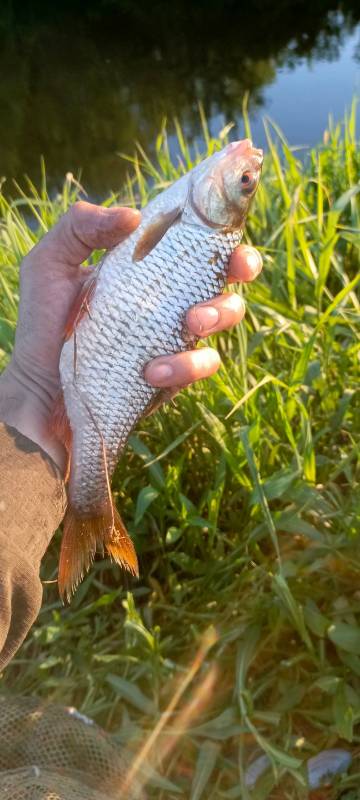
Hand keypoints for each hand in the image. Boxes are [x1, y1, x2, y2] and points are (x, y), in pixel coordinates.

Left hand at [0, 201, 261, 470]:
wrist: (40, 387)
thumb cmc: (45, 323)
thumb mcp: (50, 263)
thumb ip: (80, 227)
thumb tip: (134, 217)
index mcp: (147, 266)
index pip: (194, 240)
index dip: (220, 229)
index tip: (229, 224)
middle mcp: (169, 298)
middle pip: (225, 272)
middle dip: (243, 267)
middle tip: (236, 272)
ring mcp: (176, 335)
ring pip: (225, 317)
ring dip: (218, 314)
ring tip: (191, 322)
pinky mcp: (175, 373)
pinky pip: (200, 365)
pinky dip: (184, 365)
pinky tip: (152, 370)